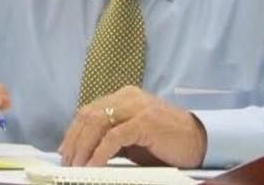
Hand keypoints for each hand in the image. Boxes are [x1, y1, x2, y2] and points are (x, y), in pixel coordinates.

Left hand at [59, 86, 206, 167]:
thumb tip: (86, 152)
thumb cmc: (166, 142)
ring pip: (97, 123)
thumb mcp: (134, 137)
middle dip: (74, 140)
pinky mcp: (144, 122)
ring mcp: (136, 107)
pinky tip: (93, 166)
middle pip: (90, 115)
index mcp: (124, 97)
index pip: (90, 110)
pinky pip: (114, 138)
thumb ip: (113, 137)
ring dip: (83, 147)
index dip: (74, 131)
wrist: (199, 141)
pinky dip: (99, 153)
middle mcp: (128, 97)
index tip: (65, 151)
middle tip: (67, 161)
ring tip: (76, 166)